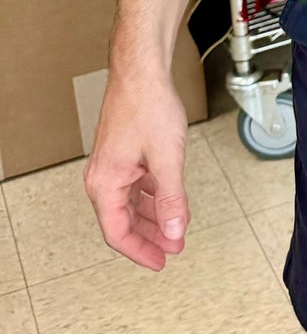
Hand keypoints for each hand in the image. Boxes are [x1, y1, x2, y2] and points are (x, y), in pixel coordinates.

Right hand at [84, 70, 191, 270]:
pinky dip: (154, 197)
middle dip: (151, 237)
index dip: (141, 251)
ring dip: (154, 218)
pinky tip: (170, 201)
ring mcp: (114, 166)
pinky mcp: (124, 155)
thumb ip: (171, 199)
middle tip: (172, 248)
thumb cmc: (147, 105)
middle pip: (123, 221)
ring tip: (175, 228)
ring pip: (132, 204)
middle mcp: (104, 177)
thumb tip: (173, 230)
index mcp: (105, 183)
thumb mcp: (167, 159)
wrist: (142, 73)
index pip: (118, 233)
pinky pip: (136, 186)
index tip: (160, 261)